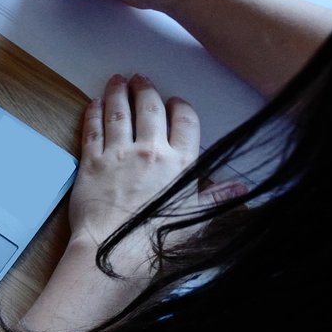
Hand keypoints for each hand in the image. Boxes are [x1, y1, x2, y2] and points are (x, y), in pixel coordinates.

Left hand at [69, 74, 239, 275]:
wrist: (114, 252)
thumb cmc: (155, 240)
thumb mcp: (196, 218)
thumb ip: (217, 197)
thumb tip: (240, 188)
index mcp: (180, 163)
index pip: (185, 122)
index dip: (180, 108)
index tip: (176, 102)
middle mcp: (150, 152)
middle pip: (150, 109)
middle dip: (146, 90)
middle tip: (141, 79)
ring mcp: (118, 155)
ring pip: (120, 113)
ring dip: (119, 93)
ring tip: (118, 80)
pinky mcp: (91, 163)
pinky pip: (93, 130)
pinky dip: (94, 113)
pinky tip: (95, 103)